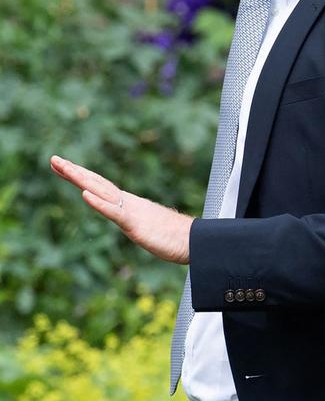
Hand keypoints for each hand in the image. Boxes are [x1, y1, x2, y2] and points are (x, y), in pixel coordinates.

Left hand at [51, 155, 192, 264]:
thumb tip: (131, 219)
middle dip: (74, 171)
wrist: (194, 241)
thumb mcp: (147, 227)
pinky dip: (99, 203)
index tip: (62, 166)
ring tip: (64, 168)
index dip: (80, 175)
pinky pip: (114, 212)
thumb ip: (137, 220)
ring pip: (102, 192)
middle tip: (53, 159)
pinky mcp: (135, 224)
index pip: (99, 186)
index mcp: (128, 204)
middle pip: (97, 183)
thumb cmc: (174, 237)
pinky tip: (85, 195)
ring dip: (81, 180)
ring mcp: (131, 211)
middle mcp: (128, 202)